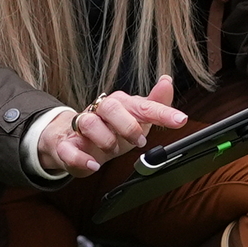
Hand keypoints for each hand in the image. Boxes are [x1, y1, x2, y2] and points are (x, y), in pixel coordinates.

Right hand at [36, 75, 184, 177]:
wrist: (76, 142)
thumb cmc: (111, 129)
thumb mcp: (136, 119)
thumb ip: (155, 104)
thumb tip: (167, 81)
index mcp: (120, 104)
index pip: (142, 105)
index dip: (162, 113)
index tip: (181, 120)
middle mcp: (99, 111)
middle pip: (111, 107)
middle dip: (128, 125)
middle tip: (139, 141)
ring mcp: (81, 128)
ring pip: (88, 123)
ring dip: (105, 139)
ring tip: (113, 150)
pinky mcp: (67, 146)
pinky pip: (68, 149)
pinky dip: (81, 159)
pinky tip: (94, 165)